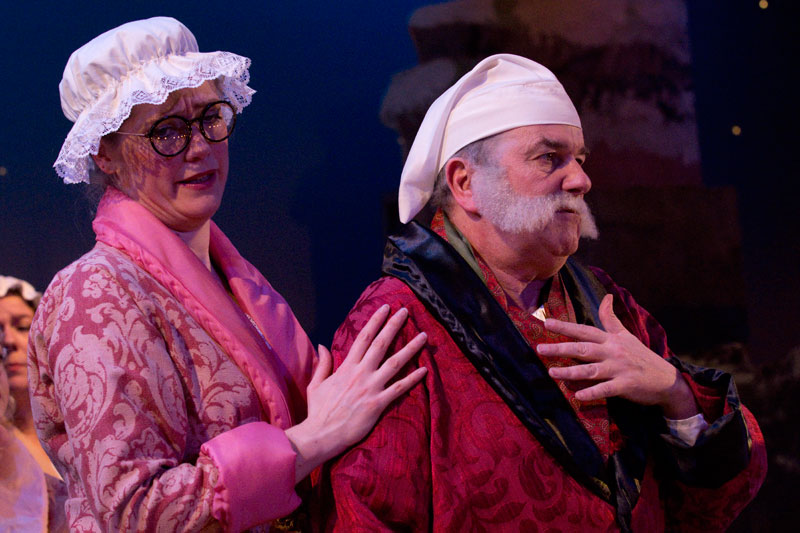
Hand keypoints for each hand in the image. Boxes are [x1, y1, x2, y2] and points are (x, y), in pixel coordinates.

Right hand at [285, 304, 426, 480]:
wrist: (321, 434)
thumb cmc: (318, 411)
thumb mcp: (315, 384)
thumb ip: (323, 364)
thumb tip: (322, 345)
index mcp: (346, 367)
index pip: (363, 338)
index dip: (375, 321)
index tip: (385, 308)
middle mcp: (360, 373)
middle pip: (381, 344)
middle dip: (394, 325)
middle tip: (406, 311)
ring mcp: (370, 388)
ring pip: (395, 363)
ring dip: (411, 348)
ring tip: (423, 336)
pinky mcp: (378, 404)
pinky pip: (399, 388)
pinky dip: (413, 379)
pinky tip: (425, 370)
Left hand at [537, 294, 698, 418]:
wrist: (666, 379)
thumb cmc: (641, 356)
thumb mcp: (626, 335)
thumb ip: (611, 318)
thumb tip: (607, 296)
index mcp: (611, 339)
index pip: (584, 330)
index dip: (565, 327)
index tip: (546, 323)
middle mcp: (613, 351)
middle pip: (583, 349)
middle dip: (560, 348)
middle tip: (539, 349)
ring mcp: (619, 368)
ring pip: (590, 370)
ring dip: (570, 372)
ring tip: (551, 372)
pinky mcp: (626, 385)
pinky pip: (606, 389)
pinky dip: (592, 392)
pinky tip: (577, 396)